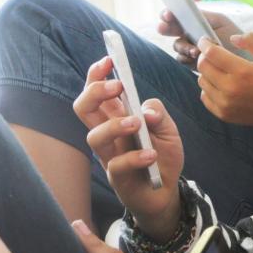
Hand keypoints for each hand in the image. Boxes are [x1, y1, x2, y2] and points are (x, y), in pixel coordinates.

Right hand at [73, 56, 183, 240]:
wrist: (166, 192)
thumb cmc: (162, 157)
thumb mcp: (169, 131)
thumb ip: (160, 115)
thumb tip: (146, 111)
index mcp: (117, 116)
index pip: (96, 91)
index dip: (97, 74)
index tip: (109, 60)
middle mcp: (108, 133)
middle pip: (83, 108)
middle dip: (94, 92)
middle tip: (116, 86)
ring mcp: (109, 155)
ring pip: (93, 136)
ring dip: (115, 125)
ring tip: (137, 124)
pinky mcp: (117, 177)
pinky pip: (116, 165)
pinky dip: (135, 157)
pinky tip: (151, 155)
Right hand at [159, 8, 243, 68]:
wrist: (245, 57)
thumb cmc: (233, 35)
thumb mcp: (220, 21)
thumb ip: (203, 15)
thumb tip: (185, 11)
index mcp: (193, 20)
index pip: (176, 14)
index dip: (168, 13)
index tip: (168, 15)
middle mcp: (188, 33)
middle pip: (170, 29)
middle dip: (165, 27)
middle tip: (163, 28)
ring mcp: (189, 48)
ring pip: (177, 46)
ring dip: (182, 46)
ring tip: (193, 49)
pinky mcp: (192, 63)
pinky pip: (182, 60)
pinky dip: (187, 58)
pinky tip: (196, 57)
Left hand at [196, 33, 252, 129]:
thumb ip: (252, 41)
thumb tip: (232, 38)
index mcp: (242, 72)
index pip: (212, 53)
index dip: (205, 43)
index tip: (205, 40)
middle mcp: (231, 89)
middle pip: (203, 66)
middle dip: (204, 56)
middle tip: (212, 54)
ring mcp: (225, 103)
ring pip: (201, 80)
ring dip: (206, 72)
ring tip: (217, 69)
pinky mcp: (222, 113)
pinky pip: (204, 96)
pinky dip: (208, 88)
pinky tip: (219, 84)